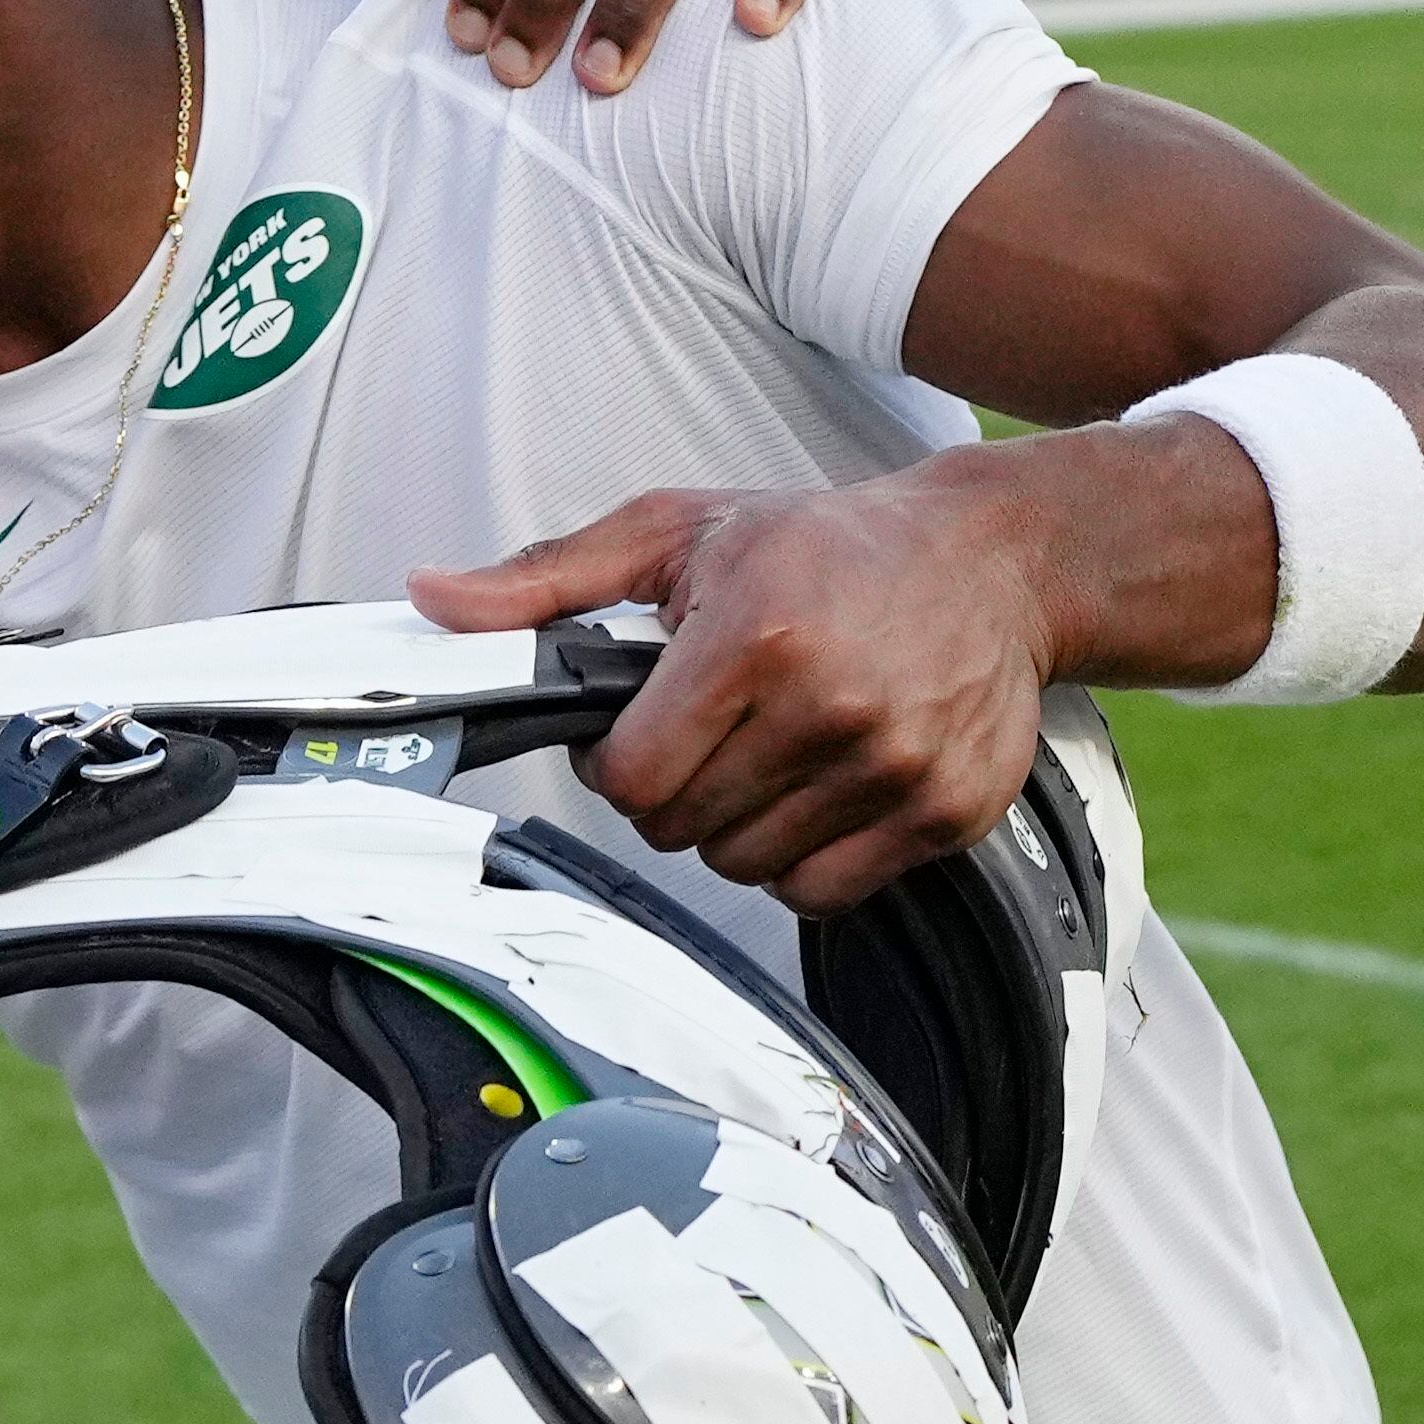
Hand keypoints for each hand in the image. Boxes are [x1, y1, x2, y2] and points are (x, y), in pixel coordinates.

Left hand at [414, 469, 1052, 913]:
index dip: (613, 764)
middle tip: (708, 732)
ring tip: (765, 751)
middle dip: (672, 789)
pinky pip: (822, 891)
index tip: (634, 730)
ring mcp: (891, 767)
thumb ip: (546, 577)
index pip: (629, 778)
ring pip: (746, 867)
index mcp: (754, 635)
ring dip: (735, 825)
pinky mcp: (941, 813)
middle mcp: (828, 706)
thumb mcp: (676, 532)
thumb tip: (431, 596)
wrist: (992, 560)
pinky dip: (800, 859)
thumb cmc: (825, 544)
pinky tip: (813, 790)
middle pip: (681, 828)